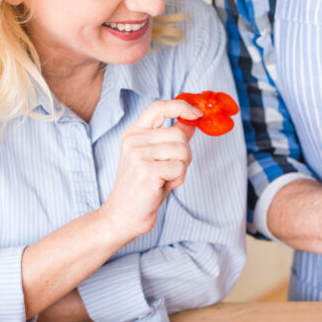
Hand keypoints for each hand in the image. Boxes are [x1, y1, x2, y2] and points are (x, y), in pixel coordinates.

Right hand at [100, 99, 201, 238]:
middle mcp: (134, 139)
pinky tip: (163, 186)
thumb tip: (190, 121)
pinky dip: (178, 180)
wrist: (124, 214)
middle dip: (184, 155)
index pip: (159, 107)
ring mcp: (138, 153)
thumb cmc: (143, 188)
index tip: (198, 113)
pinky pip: (180, 168)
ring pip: (183, 151)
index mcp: (134, 133)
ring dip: (181, 169)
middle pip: (179, 134)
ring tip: (164, 179)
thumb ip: (171, 138)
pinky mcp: (146, 169)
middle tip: (170, 170)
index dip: (182, 106)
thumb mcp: (157, 158)